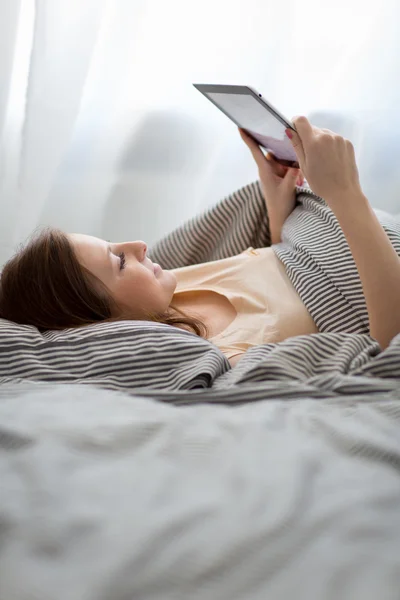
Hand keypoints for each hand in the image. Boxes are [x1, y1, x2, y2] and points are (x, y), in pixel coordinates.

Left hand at [239, 127, 303, 242]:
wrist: (282, 219)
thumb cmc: (280, 206)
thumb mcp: (287, 189)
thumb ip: (292, 174)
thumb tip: (298, 161)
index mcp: (265, 170)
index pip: (255, 150)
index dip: (248, 138)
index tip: (240, 126)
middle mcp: (269, 169)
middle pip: (274, 149)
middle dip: (283, 148)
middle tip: (290, 147)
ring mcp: (276, 171)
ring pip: (285, 157)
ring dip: (292, 162)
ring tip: (297, 177)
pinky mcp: (283, 175)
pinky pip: (290, 165)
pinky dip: (296, 169)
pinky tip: (299, 180)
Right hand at [285, 116, 362, 202]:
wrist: (343, 192)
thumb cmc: (321, 183)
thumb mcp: (304, 166)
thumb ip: (297, 146)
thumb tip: (290, 130)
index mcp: (314, 142)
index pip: (301, 121)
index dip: (295, 123)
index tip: (294, 129)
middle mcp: (327, 136)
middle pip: (313, 129)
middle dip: (308, 137)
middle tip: (309, 154)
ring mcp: (339, 139)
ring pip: (324, 134)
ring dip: (320, 141)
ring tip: (321, 159)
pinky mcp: (347, 143)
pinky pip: (334, 139)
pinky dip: (330, 145)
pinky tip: (331, 160)